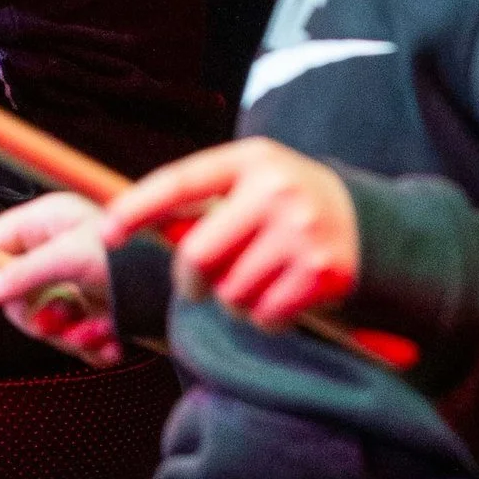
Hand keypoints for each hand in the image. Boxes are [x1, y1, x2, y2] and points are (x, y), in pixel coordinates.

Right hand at [0, 190, 122, 367]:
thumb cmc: (139, 255)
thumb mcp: (73, 258)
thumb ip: (22, 274)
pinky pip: (73, 340)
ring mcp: (76, 282)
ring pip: (45, 323)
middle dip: (39, 318)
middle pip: (13, 295)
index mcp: (43, 222)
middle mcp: (57, 250)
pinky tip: (113, 342)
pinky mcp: (97, 310)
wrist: (193, 288)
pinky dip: (92, 347)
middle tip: (64, 320)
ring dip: (70, 337)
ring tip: (100, 332)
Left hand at [106, 135, 360, 332]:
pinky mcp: (323, 273)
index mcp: (251, 160)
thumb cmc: (288, 205)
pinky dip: (263, 318)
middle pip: (198, 254)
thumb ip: (204, 202)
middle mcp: (276, 191)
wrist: (372, 224)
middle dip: (188, 280)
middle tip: (196, 286)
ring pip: (230, 293)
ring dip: (231, 301)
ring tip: (253, 282)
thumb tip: (130, 228)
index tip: (106, 232)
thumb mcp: (251, 183)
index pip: (180, 181)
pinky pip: (265, 315)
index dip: (138, 207)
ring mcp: (302, 232)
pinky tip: (279, 297)